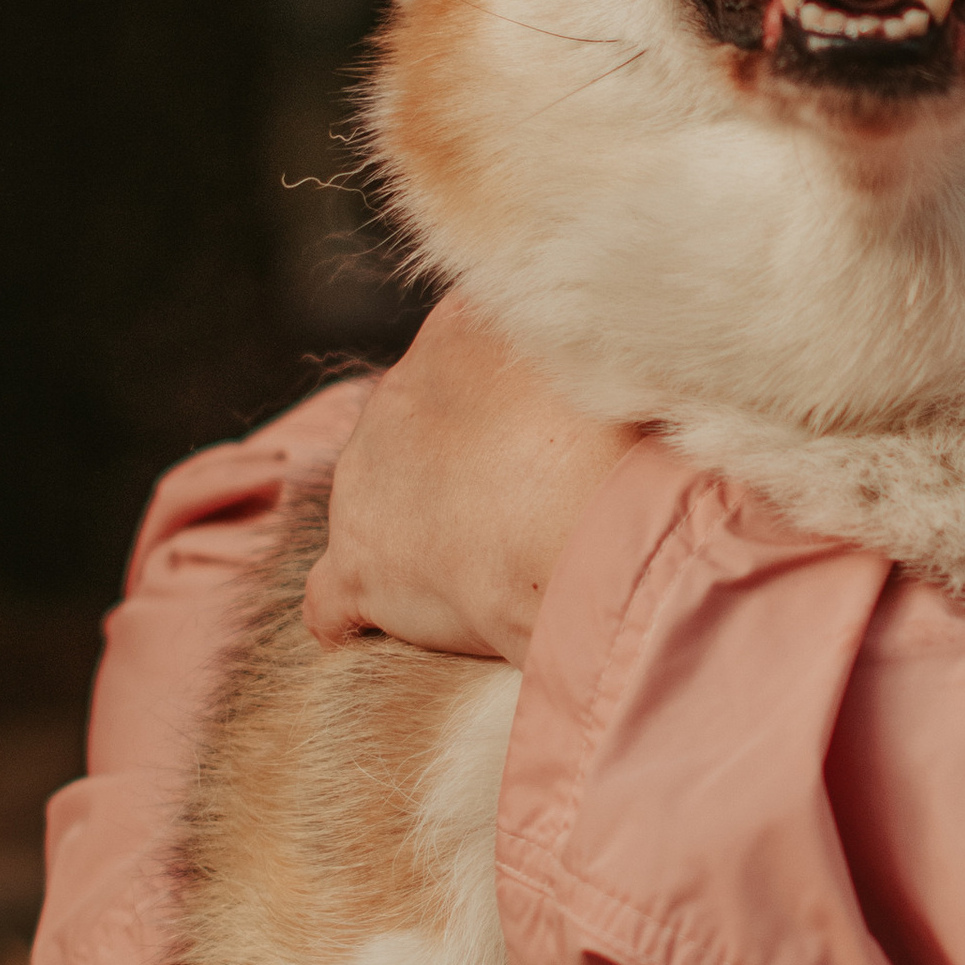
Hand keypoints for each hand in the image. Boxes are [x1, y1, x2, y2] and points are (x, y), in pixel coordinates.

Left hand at [302, 293, 641, 663]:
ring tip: (480, 574)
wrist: (592, 524)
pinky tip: (373, 636)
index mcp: (466, 328)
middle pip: (422, 424)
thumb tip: (612, 365)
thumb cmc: (628, 442)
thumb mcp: (619, 362)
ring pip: (377, 500)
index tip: (553, 438)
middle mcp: (402, 387)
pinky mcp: (358, 563)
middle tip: (529, 509)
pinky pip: (335, 596)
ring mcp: (367, 477)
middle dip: (462, 465)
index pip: (473, 354)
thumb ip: (591, 356)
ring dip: (418, 533)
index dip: (513, 404)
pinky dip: (354, 616)